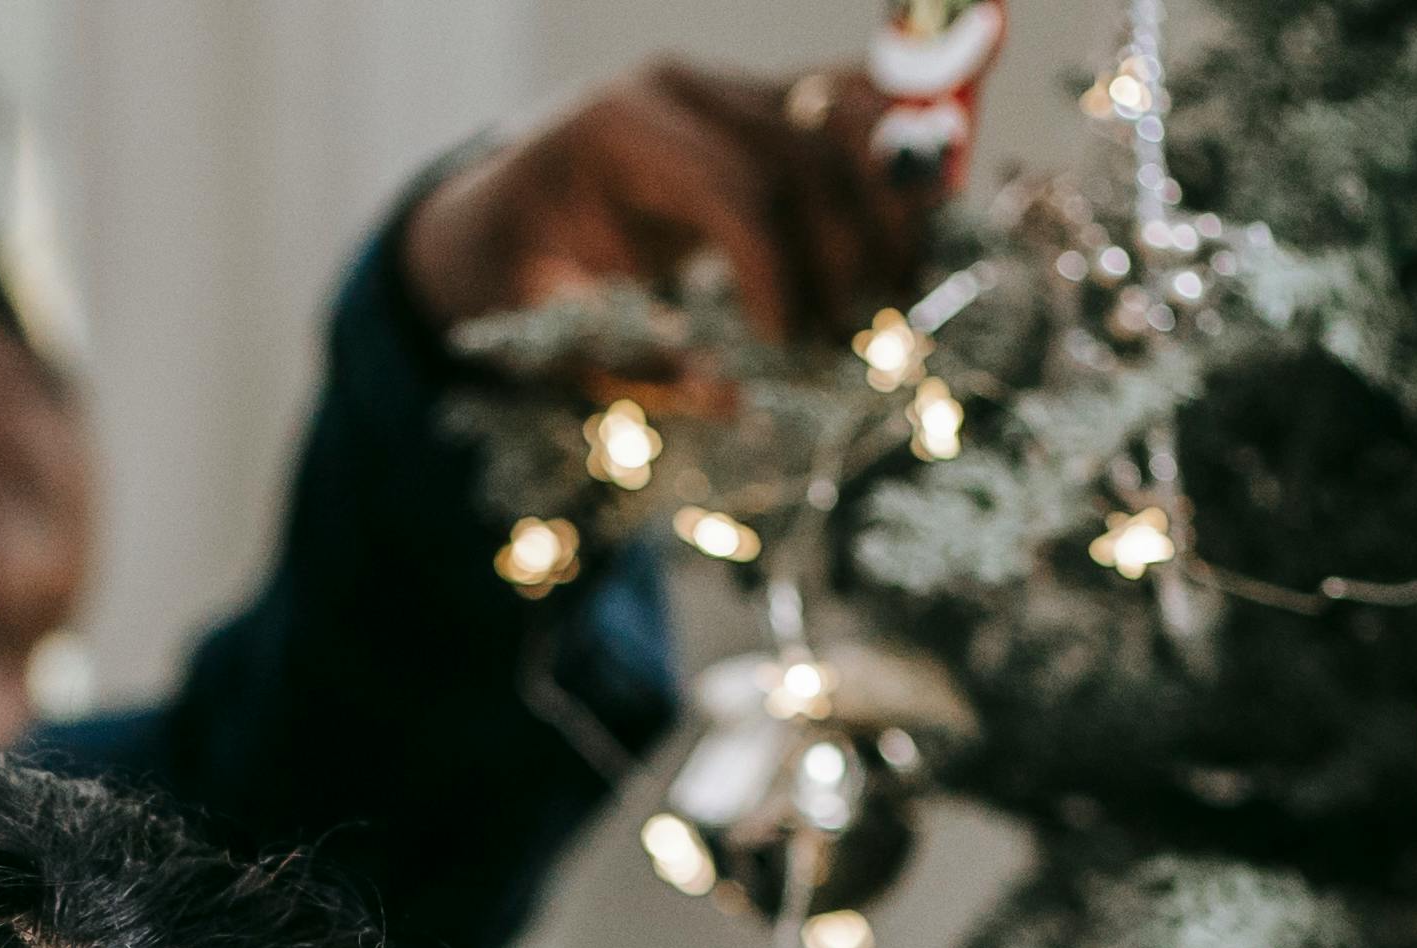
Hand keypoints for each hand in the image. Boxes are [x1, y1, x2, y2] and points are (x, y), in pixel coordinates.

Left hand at [394, 61, 926, 358]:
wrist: (503, 219)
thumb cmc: (520, 275)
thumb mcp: (549, 324)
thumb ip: (636, 356)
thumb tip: (737, 393)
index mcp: (618, 127)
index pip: (736, 190)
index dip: (778, 276)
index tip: (787, 349)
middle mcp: (683, 88)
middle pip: (804, 153)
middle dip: (843, 253)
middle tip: (849, 339)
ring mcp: (730, 86)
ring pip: (847, 118)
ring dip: (889, 208)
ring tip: (896, 294)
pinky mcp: (765, 104)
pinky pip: (852, 114)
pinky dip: (893, 168)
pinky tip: (913, 239)